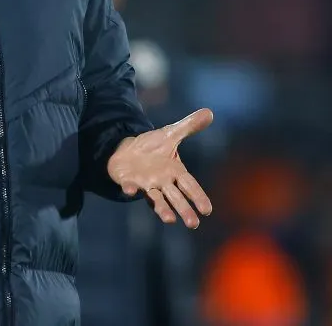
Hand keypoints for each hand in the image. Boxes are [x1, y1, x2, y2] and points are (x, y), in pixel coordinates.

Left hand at [107, 109, 213, 228]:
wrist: (126, 150)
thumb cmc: (152, 148)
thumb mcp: (170, 133)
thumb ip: (188, 126)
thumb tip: (209, 112)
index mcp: (175, 172)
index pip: (190, 186)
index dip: (198, 196)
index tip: (207, 210)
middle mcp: (163, 182)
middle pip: (176, 198)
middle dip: (184, 210)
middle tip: (193, 224)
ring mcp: (147, 184)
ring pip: (157, 200)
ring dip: (162, 210)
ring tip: (170, 220)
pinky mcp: (130, 182)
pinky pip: (130, 187)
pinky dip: (130, 189)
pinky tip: (130, 191)